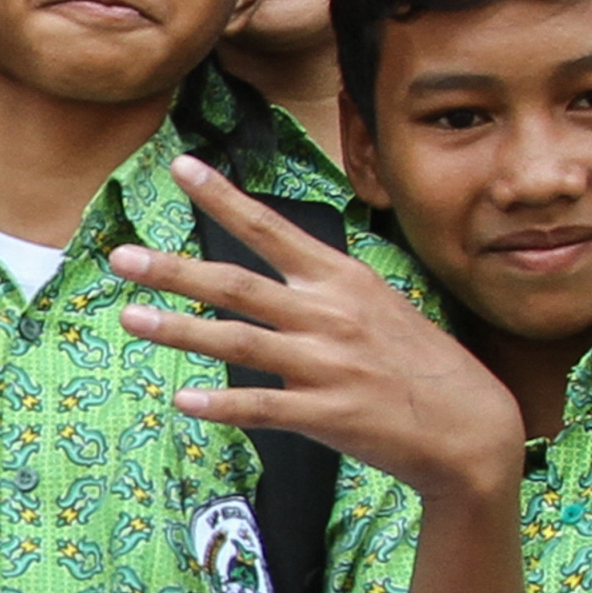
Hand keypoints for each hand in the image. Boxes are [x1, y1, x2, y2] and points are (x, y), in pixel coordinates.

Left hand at [110, 156, 523, 507]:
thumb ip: (318, 292)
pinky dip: (223, 404)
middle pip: (237, 284)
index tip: (179, 166)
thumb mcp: (375, 306)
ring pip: (238, 341)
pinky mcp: (329, 415)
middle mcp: (329, 315)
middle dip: (173, 269)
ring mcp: (329, 365)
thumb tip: (269, 285)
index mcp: (340, 279)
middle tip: (120, 257)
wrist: (471, 426)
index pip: (269, 227)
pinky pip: (264, 406)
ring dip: (179, 331)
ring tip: (130, 318)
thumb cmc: (416, 363)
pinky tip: (184, 402)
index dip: (222, 197)